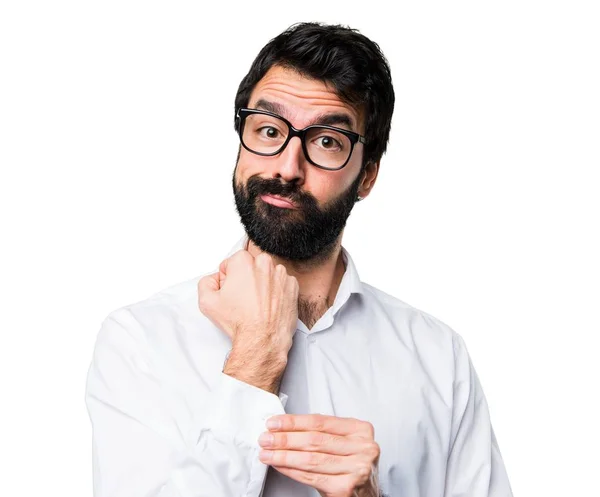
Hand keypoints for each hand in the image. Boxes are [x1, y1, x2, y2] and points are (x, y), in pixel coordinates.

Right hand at [197, 249, 298, 392]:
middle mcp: (264, 264)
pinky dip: (276, 292)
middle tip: (242, 298)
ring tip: (256, 304)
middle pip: (250, 266)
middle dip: (245, 278)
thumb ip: (206, 282)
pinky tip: (268, 305)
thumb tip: (214, 278)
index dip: (228, 278)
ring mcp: (281, 274)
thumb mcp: (207, 302)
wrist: (262, 340)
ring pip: (267, 274)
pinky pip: (281, 284)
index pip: (231, 263)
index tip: (231, 291)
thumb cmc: (240, 322)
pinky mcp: (292, 286)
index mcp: (244, 262)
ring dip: (262, 284)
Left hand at [258, 414, 380, 496]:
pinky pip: (312, 477)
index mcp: (361, 429)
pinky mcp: (346, 488)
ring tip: (267, 453)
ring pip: (311, 459)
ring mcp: (357, 469)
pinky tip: (279, 466)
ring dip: (284, 456)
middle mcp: (363, 447)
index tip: (274, 423)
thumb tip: (283, 428)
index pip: (320, 422)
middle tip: (265, 438)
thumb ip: (321, 433)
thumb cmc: (349, 464)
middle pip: (315, 440)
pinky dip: (292, 471)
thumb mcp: (342, 442)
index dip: (294, 422)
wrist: (366, 494)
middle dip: (285, 439)